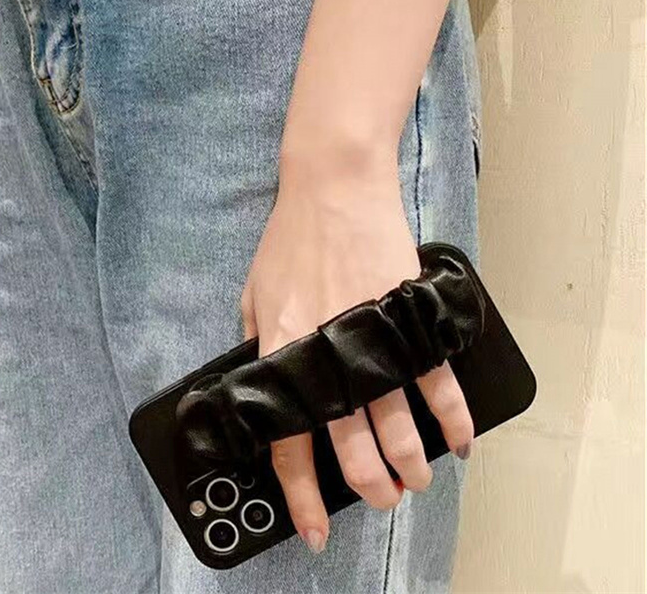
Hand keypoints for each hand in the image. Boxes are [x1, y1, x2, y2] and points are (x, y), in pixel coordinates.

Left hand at [240, 160, 473, 554]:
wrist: (334, 187)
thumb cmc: (291, 236)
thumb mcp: (255, 292)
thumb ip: (257, 343)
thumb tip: (264, 383)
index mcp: (284, 352)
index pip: (291, 443)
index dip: (302, 494)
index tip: (313, 526)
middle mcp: (331, 356)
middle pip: (353, 449)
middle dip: (369, 487)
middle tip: (377, 500)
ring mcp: (376, 341)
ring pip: (400, 430)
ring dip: (411, 466)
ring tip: (414, 483)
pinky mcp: (411, 321)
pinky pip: (438, 385)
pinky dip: (454, 420)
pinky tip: (458, 442)